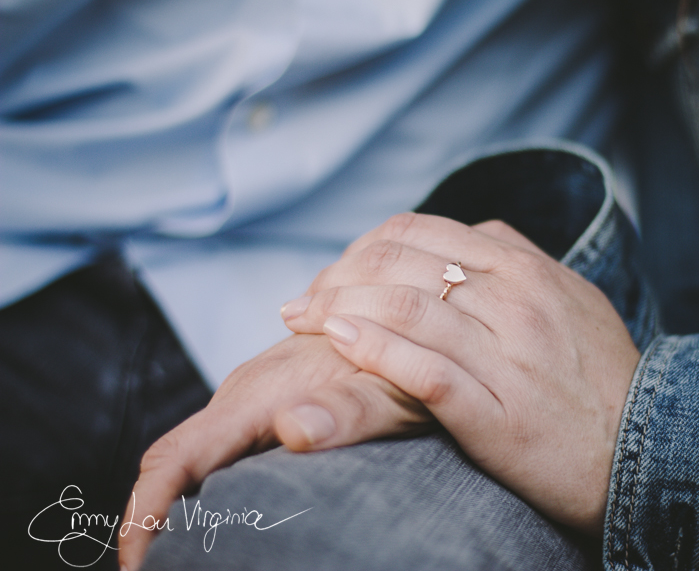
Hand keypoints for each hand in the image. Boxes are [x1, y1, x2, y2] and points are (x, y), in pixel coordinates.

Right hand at [118, 333, 432, 569]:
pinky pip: (217, 442)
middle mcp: (244, 391)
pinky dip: (203, 484)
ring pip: (193, 452)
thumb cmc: (405, 350)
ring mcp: (251, 391)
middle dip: (154, 521)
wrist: (402, 308)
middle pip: (174, 462)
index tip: (140, 567)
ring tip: (187, 556)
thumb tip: (293, 429)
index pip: (177, 458)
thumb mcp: (395, 389)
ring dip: (179, 504)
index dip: (145, 516)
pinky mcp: (265, 394)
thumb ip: (351, 410)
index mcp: (260, 394)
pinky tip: (220, 515)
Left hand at [282, 213, 639, 532]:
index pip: (422, 232)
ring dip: (340, 309)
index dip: (364, 246)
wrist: (647, 450)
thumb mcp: (571, 298)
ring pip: (406, 308)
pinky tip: (340, 344)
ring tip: (303, 321)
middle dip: (338, 277)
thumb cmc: (601, 377)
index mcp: (526, 269)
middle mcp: (516, 301)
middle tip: (303, 302)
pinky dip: (374, 352)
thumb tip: (473, 235)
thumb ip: (520, 261)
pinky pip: (424, 371)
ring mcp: (508, 356)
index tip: (336, 272)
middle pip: (402, 264)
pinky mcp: (497, 413)